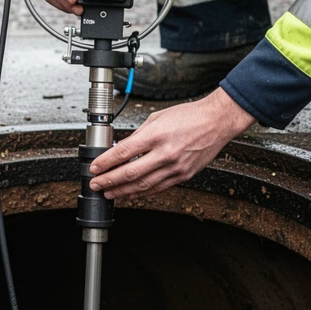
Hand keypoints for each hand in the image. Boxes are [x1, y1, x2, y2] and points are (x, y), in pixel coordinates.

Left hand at [88, 89, 255, 199]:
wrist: (216, 122)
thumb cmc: (189, 116)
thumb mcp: (158, 117)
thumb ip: (139, 134)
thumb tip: (122, 149)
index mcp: (157, 135)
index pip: (123, 152)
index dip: (105, 162)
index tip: (94, 168)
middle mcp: (166, 153)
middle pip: (130, 172)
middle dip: (109, 181)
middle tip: (96, 184)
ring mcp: (175, 167)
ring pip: (143, 185)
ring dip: (122, 191)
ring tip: (109, 193)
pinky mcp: (183, 175)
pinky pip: (158, 187)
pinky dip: (142, 192)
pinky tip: (130, 193)